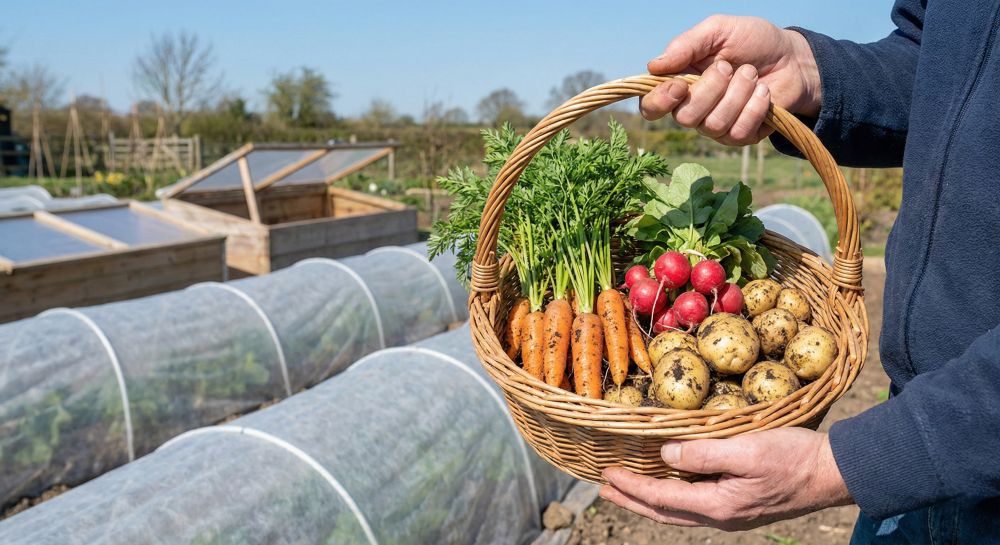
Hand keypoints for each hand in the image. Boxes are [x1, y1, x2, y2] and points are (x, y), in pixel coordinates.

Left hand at [599, 428, 852, 530]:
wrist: (835, 472)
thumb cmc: (793, 457)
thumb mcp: (746, 449)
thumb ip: (703, 453)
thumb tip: (665, 454)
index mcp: (718, 505)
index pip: (661, 497)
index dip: (631, 487)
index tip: (606, 476)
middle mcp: (721, 515)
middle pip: (664, 511)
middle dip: (632, 500)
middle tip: (604, 489)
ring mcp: (732, 512)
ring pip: (679, 509)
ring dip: (650, 499)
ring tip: (627, 489)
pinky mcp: (741, 504)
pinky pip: (695, 503)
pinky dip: (673, 495)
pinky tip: (670, 484)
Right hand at [641, 15, 821, 144]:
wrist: (793, 57)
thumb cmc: (752, 41)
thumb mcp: (718, 30)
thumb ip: (686, 45)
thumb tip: (653, 66)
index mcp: (678, 83)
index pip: (651, 107)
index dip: (660, 101)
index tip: (680, 85)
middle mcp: (692, 109)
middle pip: (685, 117)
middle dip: (712, 89)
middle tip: (729, 66)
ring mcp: (715, 126)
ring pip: (714, 124)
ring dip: (738, 93)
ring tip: (751, 74)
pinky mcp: (740, 136)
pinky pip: (738, 132)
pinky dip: (755, 107)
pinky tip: (763, 93)